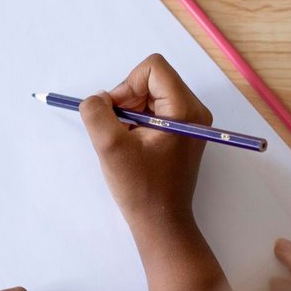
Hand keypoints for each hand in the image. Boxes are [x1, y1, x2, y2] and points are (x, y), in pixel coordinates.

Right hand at [80, 54, 211, 244]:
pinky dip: (137, 123)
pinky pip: (154, 111)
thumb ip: (97, 112)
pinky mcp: (182, 133)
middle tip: (118, 131)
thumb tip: (98, 98)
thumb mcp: (110, 147)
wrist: (161, 222)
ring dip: (130, 113)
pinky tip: (133, 148)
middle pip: (151, 80)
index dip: (127, 84)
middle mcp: (194, 111)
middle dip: (127, 100)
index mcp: (185, 110)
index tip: (117, 114)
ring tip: (126, 143)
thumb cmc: (142, 189)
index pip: (153, 67)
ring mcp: (190, 122)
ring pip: (150, 95)